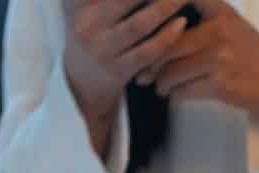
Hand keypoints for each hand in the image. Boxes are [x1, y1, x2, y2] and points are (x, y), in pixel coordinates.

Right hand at [61, 0, 196, 113]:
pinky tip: (181, 23)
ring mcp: (102, 49)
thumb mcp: (80, 3)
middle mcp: (85, 24)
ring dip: (164, 7)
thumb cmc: (91, 28)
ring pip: (138, 25)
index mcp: (76, 5)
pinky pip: (148, 52)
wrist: (82, 79)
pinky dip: (166, 37)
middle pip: (123, 0)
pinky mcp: (119, 70)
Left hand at [138, 0, 258, 137]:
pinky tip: (173, 94)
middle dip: (150, 60)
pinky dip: (174, 94)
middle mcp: (219, 30)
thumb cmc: (252, 55)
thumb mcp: (231, 24)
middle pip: (168, 43)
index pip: (180, 0)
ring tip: (156, 85)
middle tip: (141, 70)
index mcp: (220, 10)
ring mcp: (220, 57)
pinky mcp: (221, 84)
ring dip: (160, 81)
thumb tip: (160, 21)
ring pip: (172, 69)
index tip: (139, 23)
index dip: (156, 10)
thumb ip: (202, 17)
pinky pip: (183, 89)